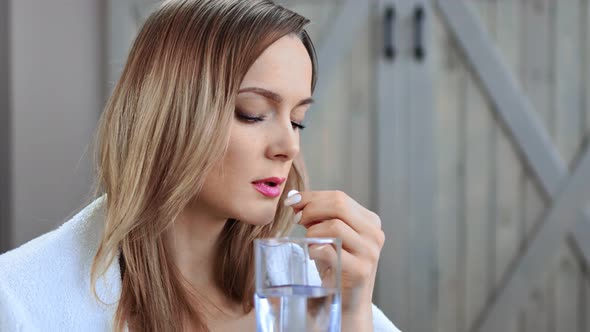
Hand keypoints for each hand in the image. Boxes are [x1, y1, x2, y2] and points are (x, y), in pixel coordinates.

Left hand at [284, 190, 384, 329]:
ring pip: (334, 226)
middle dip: (310, 209)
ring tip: (308, 242)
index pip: (339, 197)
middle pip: (338, 206)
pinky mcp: (360, 271)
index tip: (292, 201)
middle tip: (296, 219)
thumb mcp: (330, 236)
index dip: (312, 197)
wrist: (347, 304)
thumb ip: (319, 217)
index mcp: (370, 221)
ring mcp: (370, 253)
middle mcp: (374, 234)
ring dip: (313, 232)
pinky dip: (314, 250)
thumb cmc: (335, 268)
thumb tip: (295, 199)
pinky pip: (330, 250)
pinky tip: (312, 255)